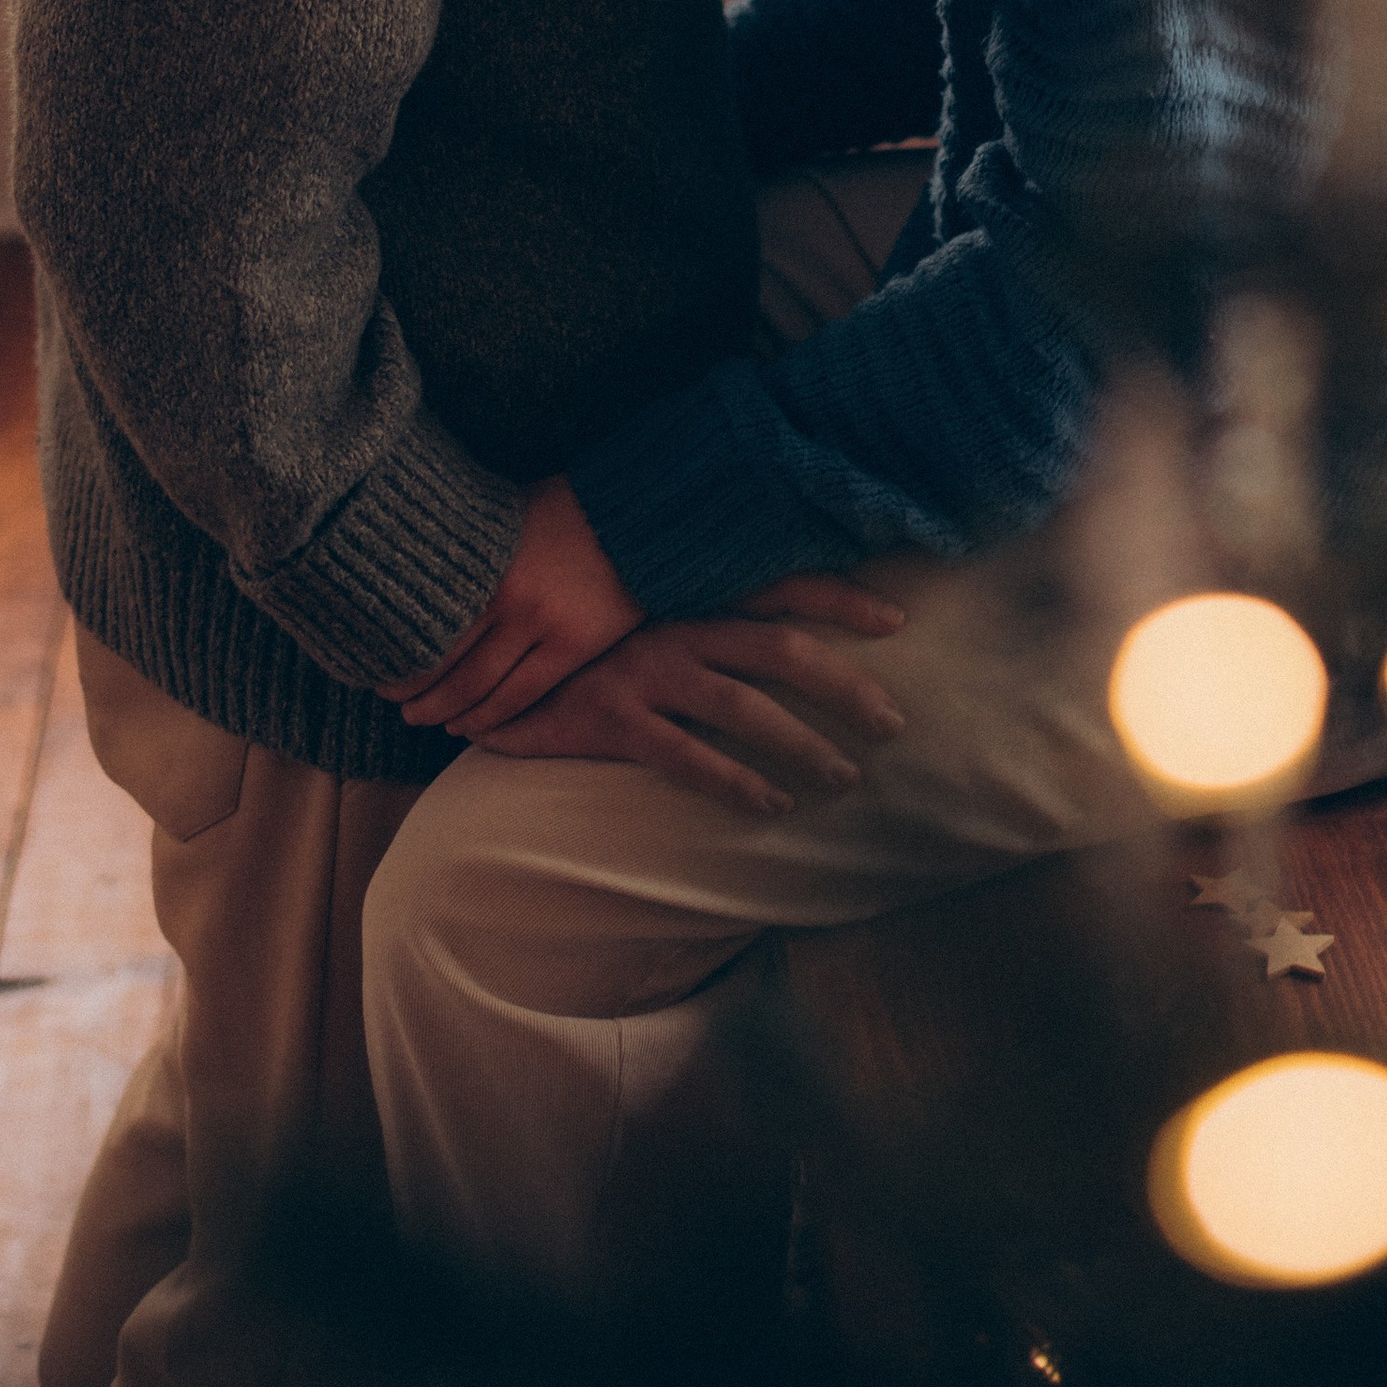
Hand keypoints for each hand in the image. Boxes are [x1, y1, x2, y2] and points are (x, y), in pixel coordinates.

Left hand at [379, 474, 641, 734]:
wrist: (636, 518)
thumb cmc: (566, 509)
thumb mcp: (505, 517)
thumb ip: (472, 555)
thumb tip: (424, 580)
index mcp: (485, 564)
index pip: (430, 625)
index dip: (403, 657)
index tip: (381, 671)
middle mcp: (508, 599)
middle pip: (447, 662)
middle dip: (416, 692)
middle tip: (396, 703)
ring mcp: (543, 627)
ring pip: (479, 687)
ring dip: (446, 711)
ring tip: (425, 720)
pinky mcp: (573, 647)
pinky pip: (521, 694)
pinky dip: (490, 717)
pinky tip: (469, 726)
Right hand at [473, 574, 908, 810]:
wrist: (488, 662)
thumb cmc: (589, 636)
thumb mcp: (647, 601)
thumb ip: (707, 600)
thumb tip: (784, 618)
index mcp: (691, 587)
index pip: (782, 582)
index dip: (842, 596)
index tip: (898, 620)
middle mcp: (675, 621)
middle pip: (781, 648)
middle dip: (845, 686)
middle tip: (893, 723)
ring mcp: (644, 669)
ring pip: (744, 706)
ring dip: (804, 744)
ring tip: (845, 776)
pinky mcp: (613, 719)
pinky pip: (687, 756)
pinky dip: (737, 781)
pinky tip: (774, 803)